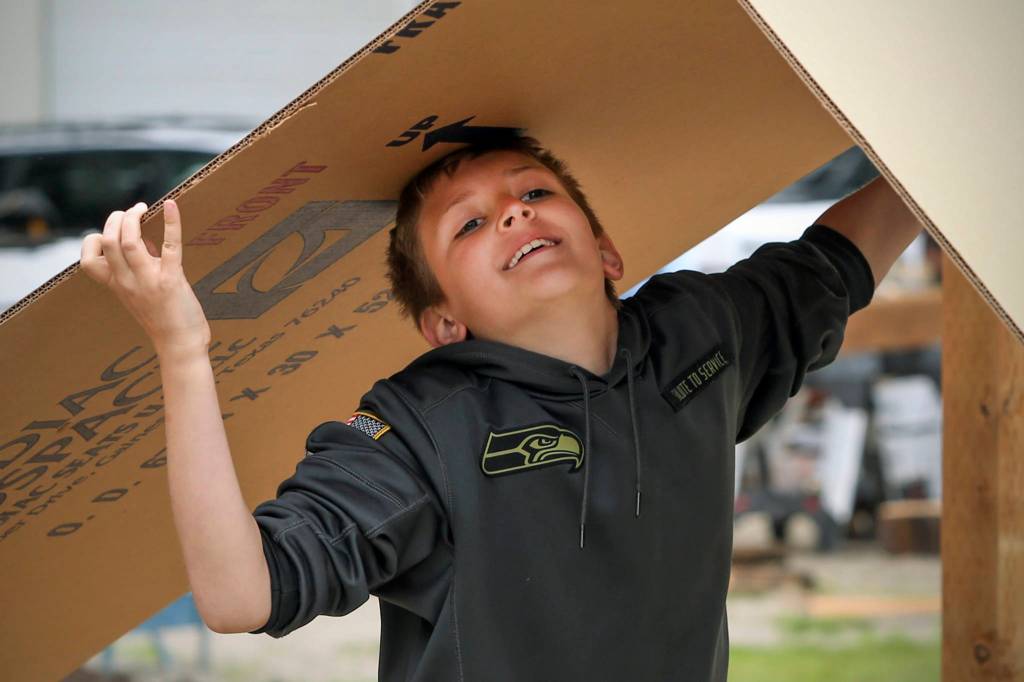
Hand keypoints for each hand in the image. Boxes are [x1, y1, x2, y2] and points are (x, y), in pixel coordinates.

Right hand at [81, 200, 211, 358]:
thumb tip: (149, 242)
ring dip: (133, 218)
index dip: (94, 240)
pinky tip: (172, 205)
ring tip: (142, 208)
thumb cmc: (164, 319)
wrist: (179, 345)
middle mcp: (127, 282)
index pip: (88, 260)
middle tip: (132, 211)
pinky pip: (170, 246)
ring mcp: (148, 280)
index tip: (112, 232)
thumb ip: (140, 268)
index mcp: (117, 286)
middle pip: (108, 241)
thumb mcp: (141, 293)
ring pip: (129, 241)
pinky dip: (171, 222)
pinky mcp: (172, 279)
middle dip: (116, 218)